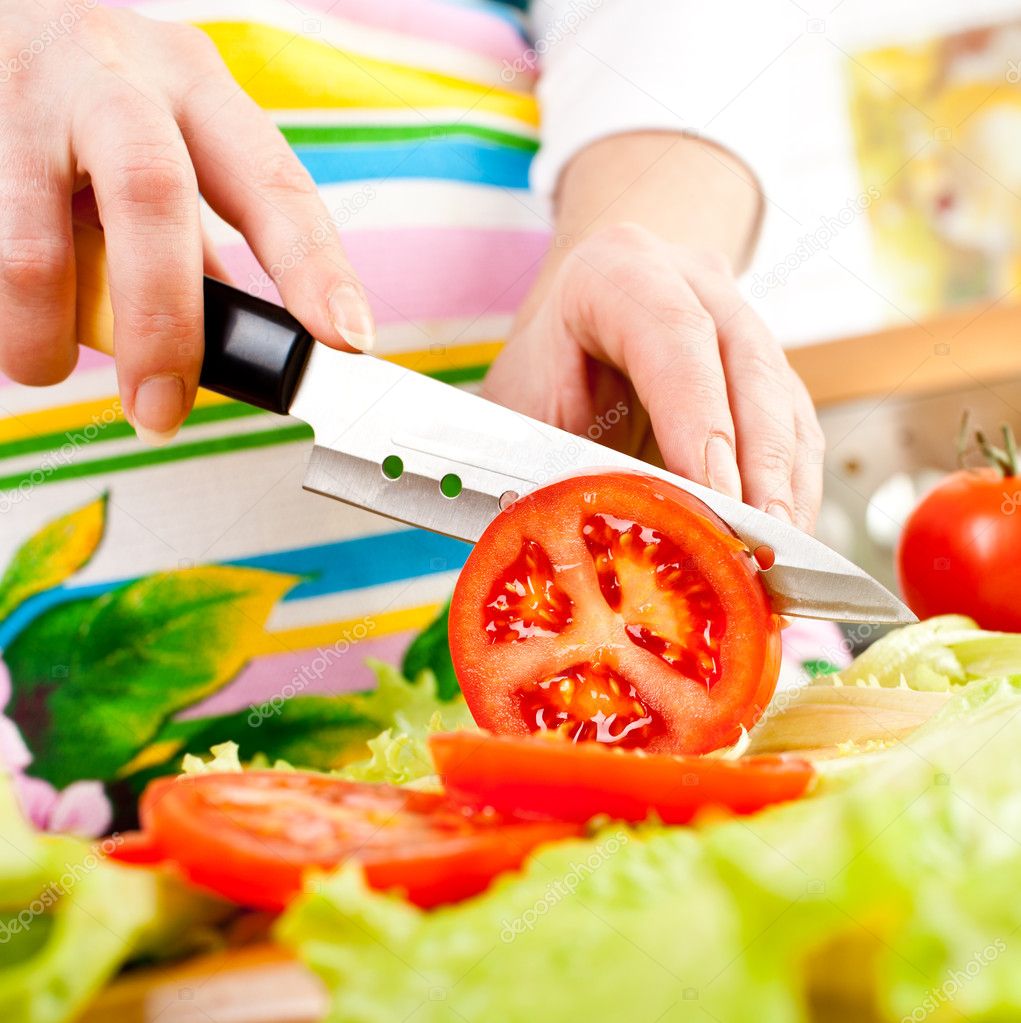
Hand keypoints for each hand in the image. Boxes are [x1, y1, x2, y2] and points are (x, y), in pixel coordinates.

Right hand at [0, 4, 373, 442]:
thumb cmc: (90, 107)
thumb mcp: (163, 150)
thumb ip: (198, 241)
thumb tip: (239, 345)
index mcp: (195, 86)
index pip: (273, 184)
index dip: (315, 266)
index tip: (348, 338)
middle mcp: (115, 72)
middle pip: (154, 201)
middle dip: (163, 325)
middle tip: (160, 411)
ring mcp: (21, 90)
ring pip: (33, 247)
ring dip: (40, 334)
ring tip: (41, 365)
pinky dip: (1, 305)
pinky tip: (9, 309)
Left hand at [483, 224, 824, 530]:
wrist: (577, 322)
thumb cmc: (545, 366)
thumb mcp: (521, 402)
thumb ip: (544, 456)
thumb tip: (574, 536)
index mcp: (619, 272)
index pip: (673, 336)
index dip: (698, 419)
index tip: (715, 496)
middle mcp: (692, 283)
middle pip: (747, 365)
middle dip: (760, 462)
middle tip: (760, 538)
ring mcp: (739, 320)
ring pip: (783, 398)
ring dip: (786, 482)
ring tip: (779, 551)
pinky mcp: (766, 369)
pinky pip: (795, 425)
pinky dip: (792, 484)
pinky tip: (785, 533)